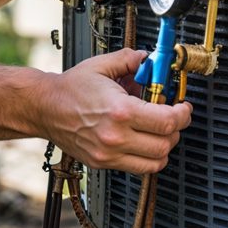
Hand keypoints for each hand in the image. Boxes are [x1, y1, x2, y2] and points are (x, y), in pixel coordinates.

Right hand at [45, 47, 190, 176]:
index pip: (168, 121)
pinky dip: (147, 158)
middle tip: (172, 117)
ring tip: (158, 132)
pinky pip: (138, 168)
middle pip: (166, 143)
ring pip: (156, 161)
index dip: (183, 114)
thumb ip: (129, 59)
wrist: (43, 108)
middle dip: (175, 129)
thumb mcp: (101, 66)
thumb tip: (148, 58)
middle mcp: (116, 136)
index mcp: (120, 111)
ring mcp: (109, 154)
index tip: (183, 108)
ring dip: (164, 146)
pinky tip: (142, 142)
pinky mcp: (103, 163)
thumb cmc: (69, 89)